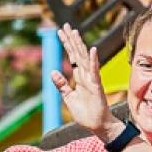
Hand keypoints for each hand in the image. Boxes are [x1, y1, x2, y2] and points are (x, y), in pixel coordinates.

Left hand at [51, 24, 117, 138]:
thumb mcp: (69, 98)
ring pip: (84, 59)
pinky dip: (93, 61)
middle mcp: (86, 75)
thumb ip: (62, 85)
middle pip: (77, 54)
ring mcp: (92, 80)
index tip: (60, 32)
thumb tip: (53, 71)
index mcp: (80, 78)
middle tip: (65, 26)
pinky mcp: (97, 86)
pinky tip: (92, 50)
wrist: (98, 126)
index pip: (72, 57)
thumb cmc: (86, 113)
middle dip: (71, 40)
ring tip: (75, 32)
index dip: (66, 44)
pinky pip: (95, 71)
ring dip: (80, 45)